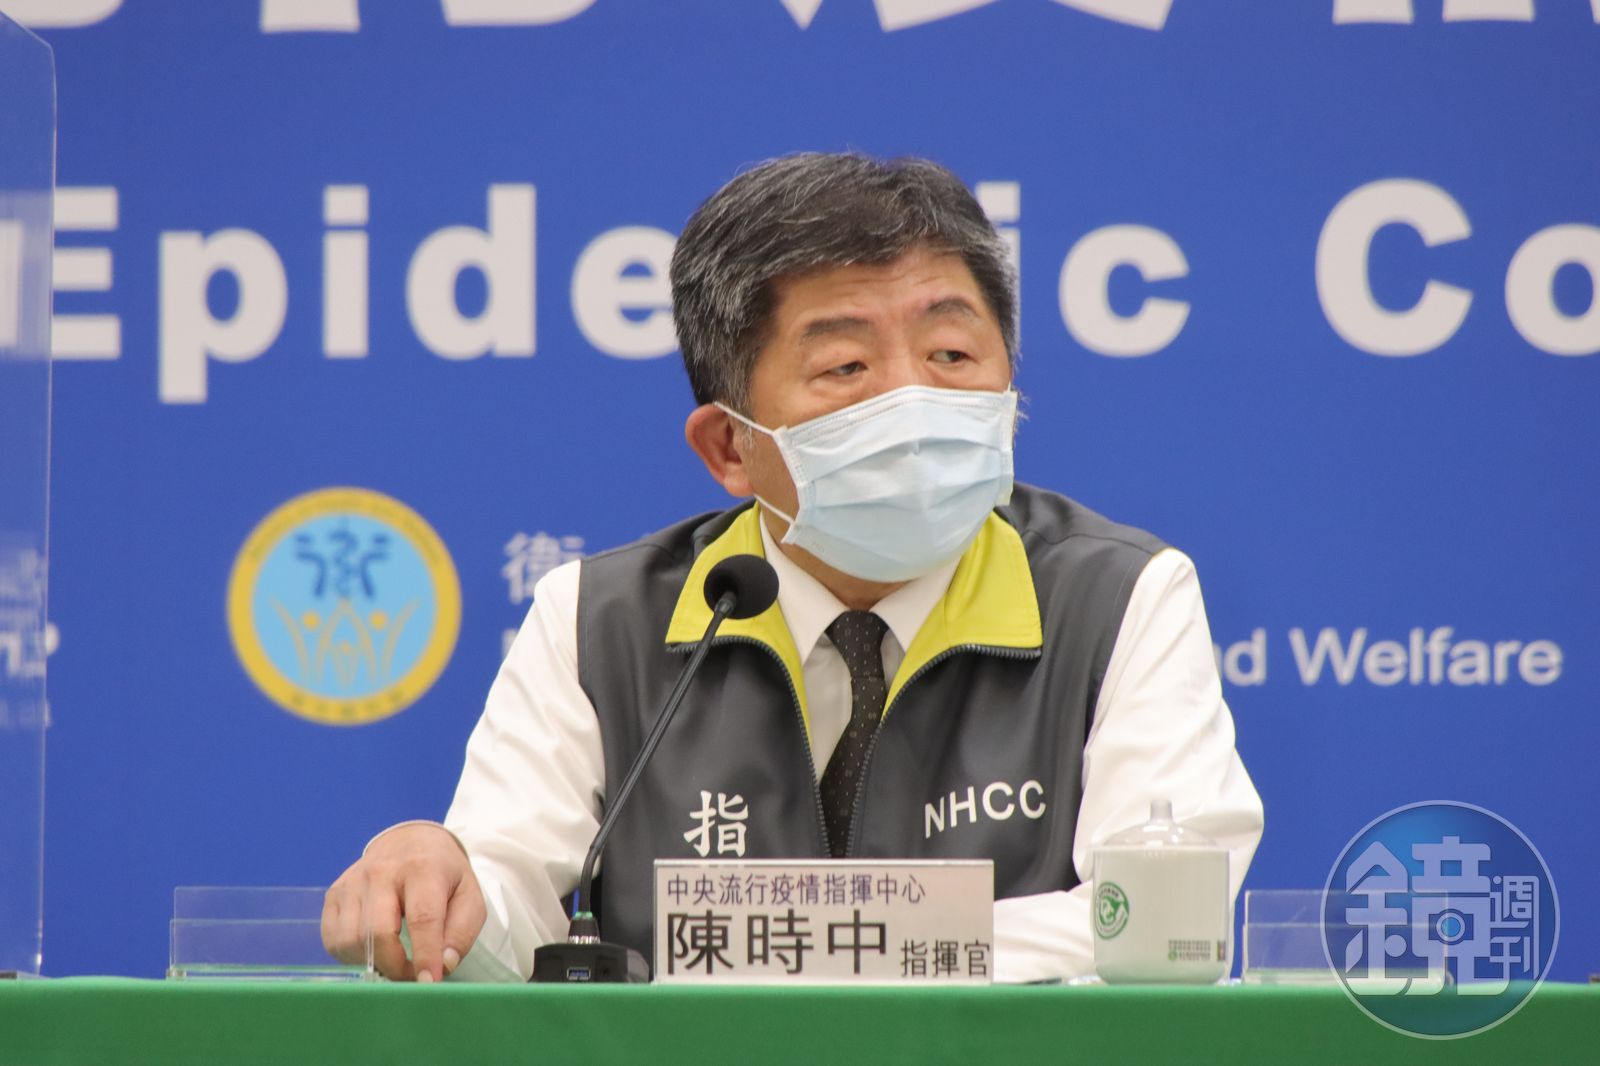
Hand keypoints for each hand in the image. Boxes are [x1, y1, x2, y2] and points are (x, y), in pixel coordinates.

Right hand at [322, 823, 486, 981]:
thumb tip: (443, 965)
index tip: (429, 983)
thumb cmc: (443, 875)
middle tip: (412, 975)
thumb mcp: (469, 896)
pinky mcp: (335, 893)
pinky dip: (350, 956)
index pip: (423, 917)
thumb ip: (462, 932)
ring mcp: (354, 881)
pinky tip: (372, 951)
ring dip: (373, 963)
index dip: (425, 955)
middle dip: (395, 966)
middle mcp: (383, 871)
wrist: (410, 841)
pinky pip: (332, 939)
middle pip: (379, 932)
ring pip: (351, 940)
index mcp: (423, 868)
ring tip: (394, 961)